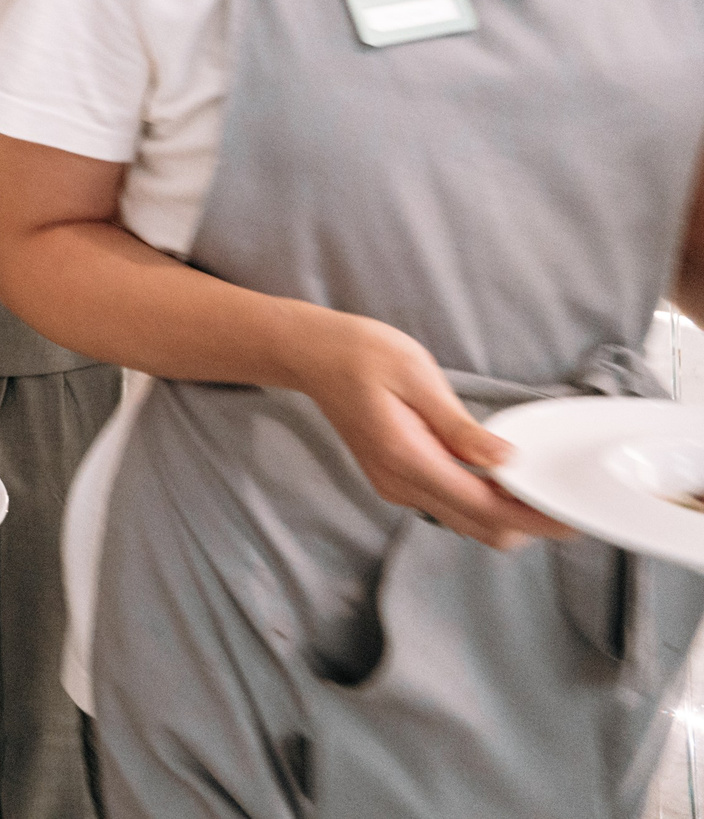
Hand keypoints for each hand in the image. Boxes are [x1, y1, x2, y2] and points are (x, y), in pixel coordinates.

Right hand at [285, 311, 576, 549]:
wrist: (311, 354)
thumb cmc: (363, 353)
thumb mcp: (417, 375)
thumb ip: (459, 426)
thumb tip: (505, 460)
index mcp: (409, 459)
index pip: (486, 510)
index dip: (534, 519)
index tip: (572, 515)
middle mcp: (401, 484)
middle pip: (481, 529)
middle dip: (527, 524)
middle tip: (560, 496)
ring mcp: (395, 487)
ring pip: (466, 523)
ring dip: (505, 515)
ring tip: (536, 485)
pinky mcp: (395, 480)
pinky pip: (448, 506)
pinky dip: (481, 503)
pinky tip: (496, 475)